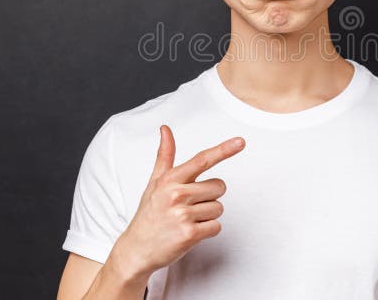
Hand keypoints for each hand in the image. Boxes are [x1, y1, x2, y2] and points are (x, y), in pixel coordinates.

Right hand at [110, 125, 245, 278]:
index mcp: (170, 180)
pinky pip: (216, 227)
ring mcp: (183, 215)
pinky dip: (207, 230)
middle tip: (190, 205)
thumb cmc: (149, 214)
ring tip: (187, 220)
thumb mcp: (155, 182)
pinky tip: (190, 232)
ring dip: (208, 216)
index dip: (223, 150)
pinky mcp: (189, 234)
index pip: (202, 160)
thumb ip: (165, 155)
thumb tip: (165, 129)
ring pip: (219, 208)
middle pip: (219, 187)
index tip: (240, 142)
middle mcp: (176, 195)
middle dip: (210, 196)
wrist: (136, 249)